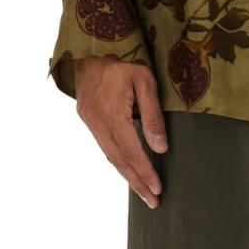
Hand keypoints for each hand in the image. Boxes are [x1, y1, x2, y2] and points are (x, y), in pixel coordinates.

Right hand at [74, 55, 167, 208]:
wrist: (89, 47)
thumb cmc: (121, 60)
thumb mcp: (143, 80)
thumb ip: (152, 114)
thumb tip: (160, 146)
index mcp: (114, 116)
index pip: (133, 153)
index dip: (145, 173)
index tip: (157, 189)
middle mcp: (99, 124)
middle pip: (120, 161)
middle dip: (137, 182)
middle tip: (152, 200)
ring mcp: (91, 122)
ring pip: (110, 156)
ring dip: (127, 174)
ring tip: (142, 190)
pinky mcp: (88, 117)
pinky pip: (104, 145)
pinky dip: (116, 160)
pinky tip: (125, 166)